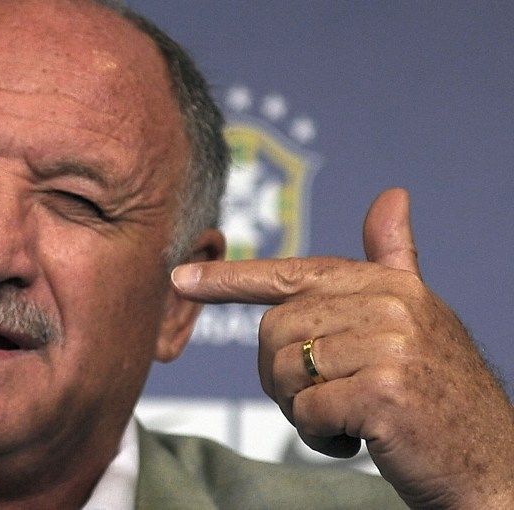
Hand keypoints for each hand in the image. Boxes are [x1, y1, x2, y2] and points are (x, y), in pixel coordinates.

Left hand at [172, 188, 513, 507]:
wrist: (493, 462)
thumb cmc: (441, 392)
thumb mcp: (417, 317)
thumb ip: (394, 259)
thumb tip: (391, 195)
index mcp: (387, 283)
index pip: (291, 273)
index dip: (231, 279)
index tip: (181, 279)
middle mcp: (388, 304)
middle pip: (274, 332)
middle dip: (283, 377)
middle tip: (326, 401)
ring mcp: (389, 346)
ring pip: (285, 373)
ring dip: (302, 410)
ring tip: (346, 418)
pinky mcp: (383, 392)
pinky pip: (306, 412)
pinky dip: (319, 436)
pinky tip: (358, 440)